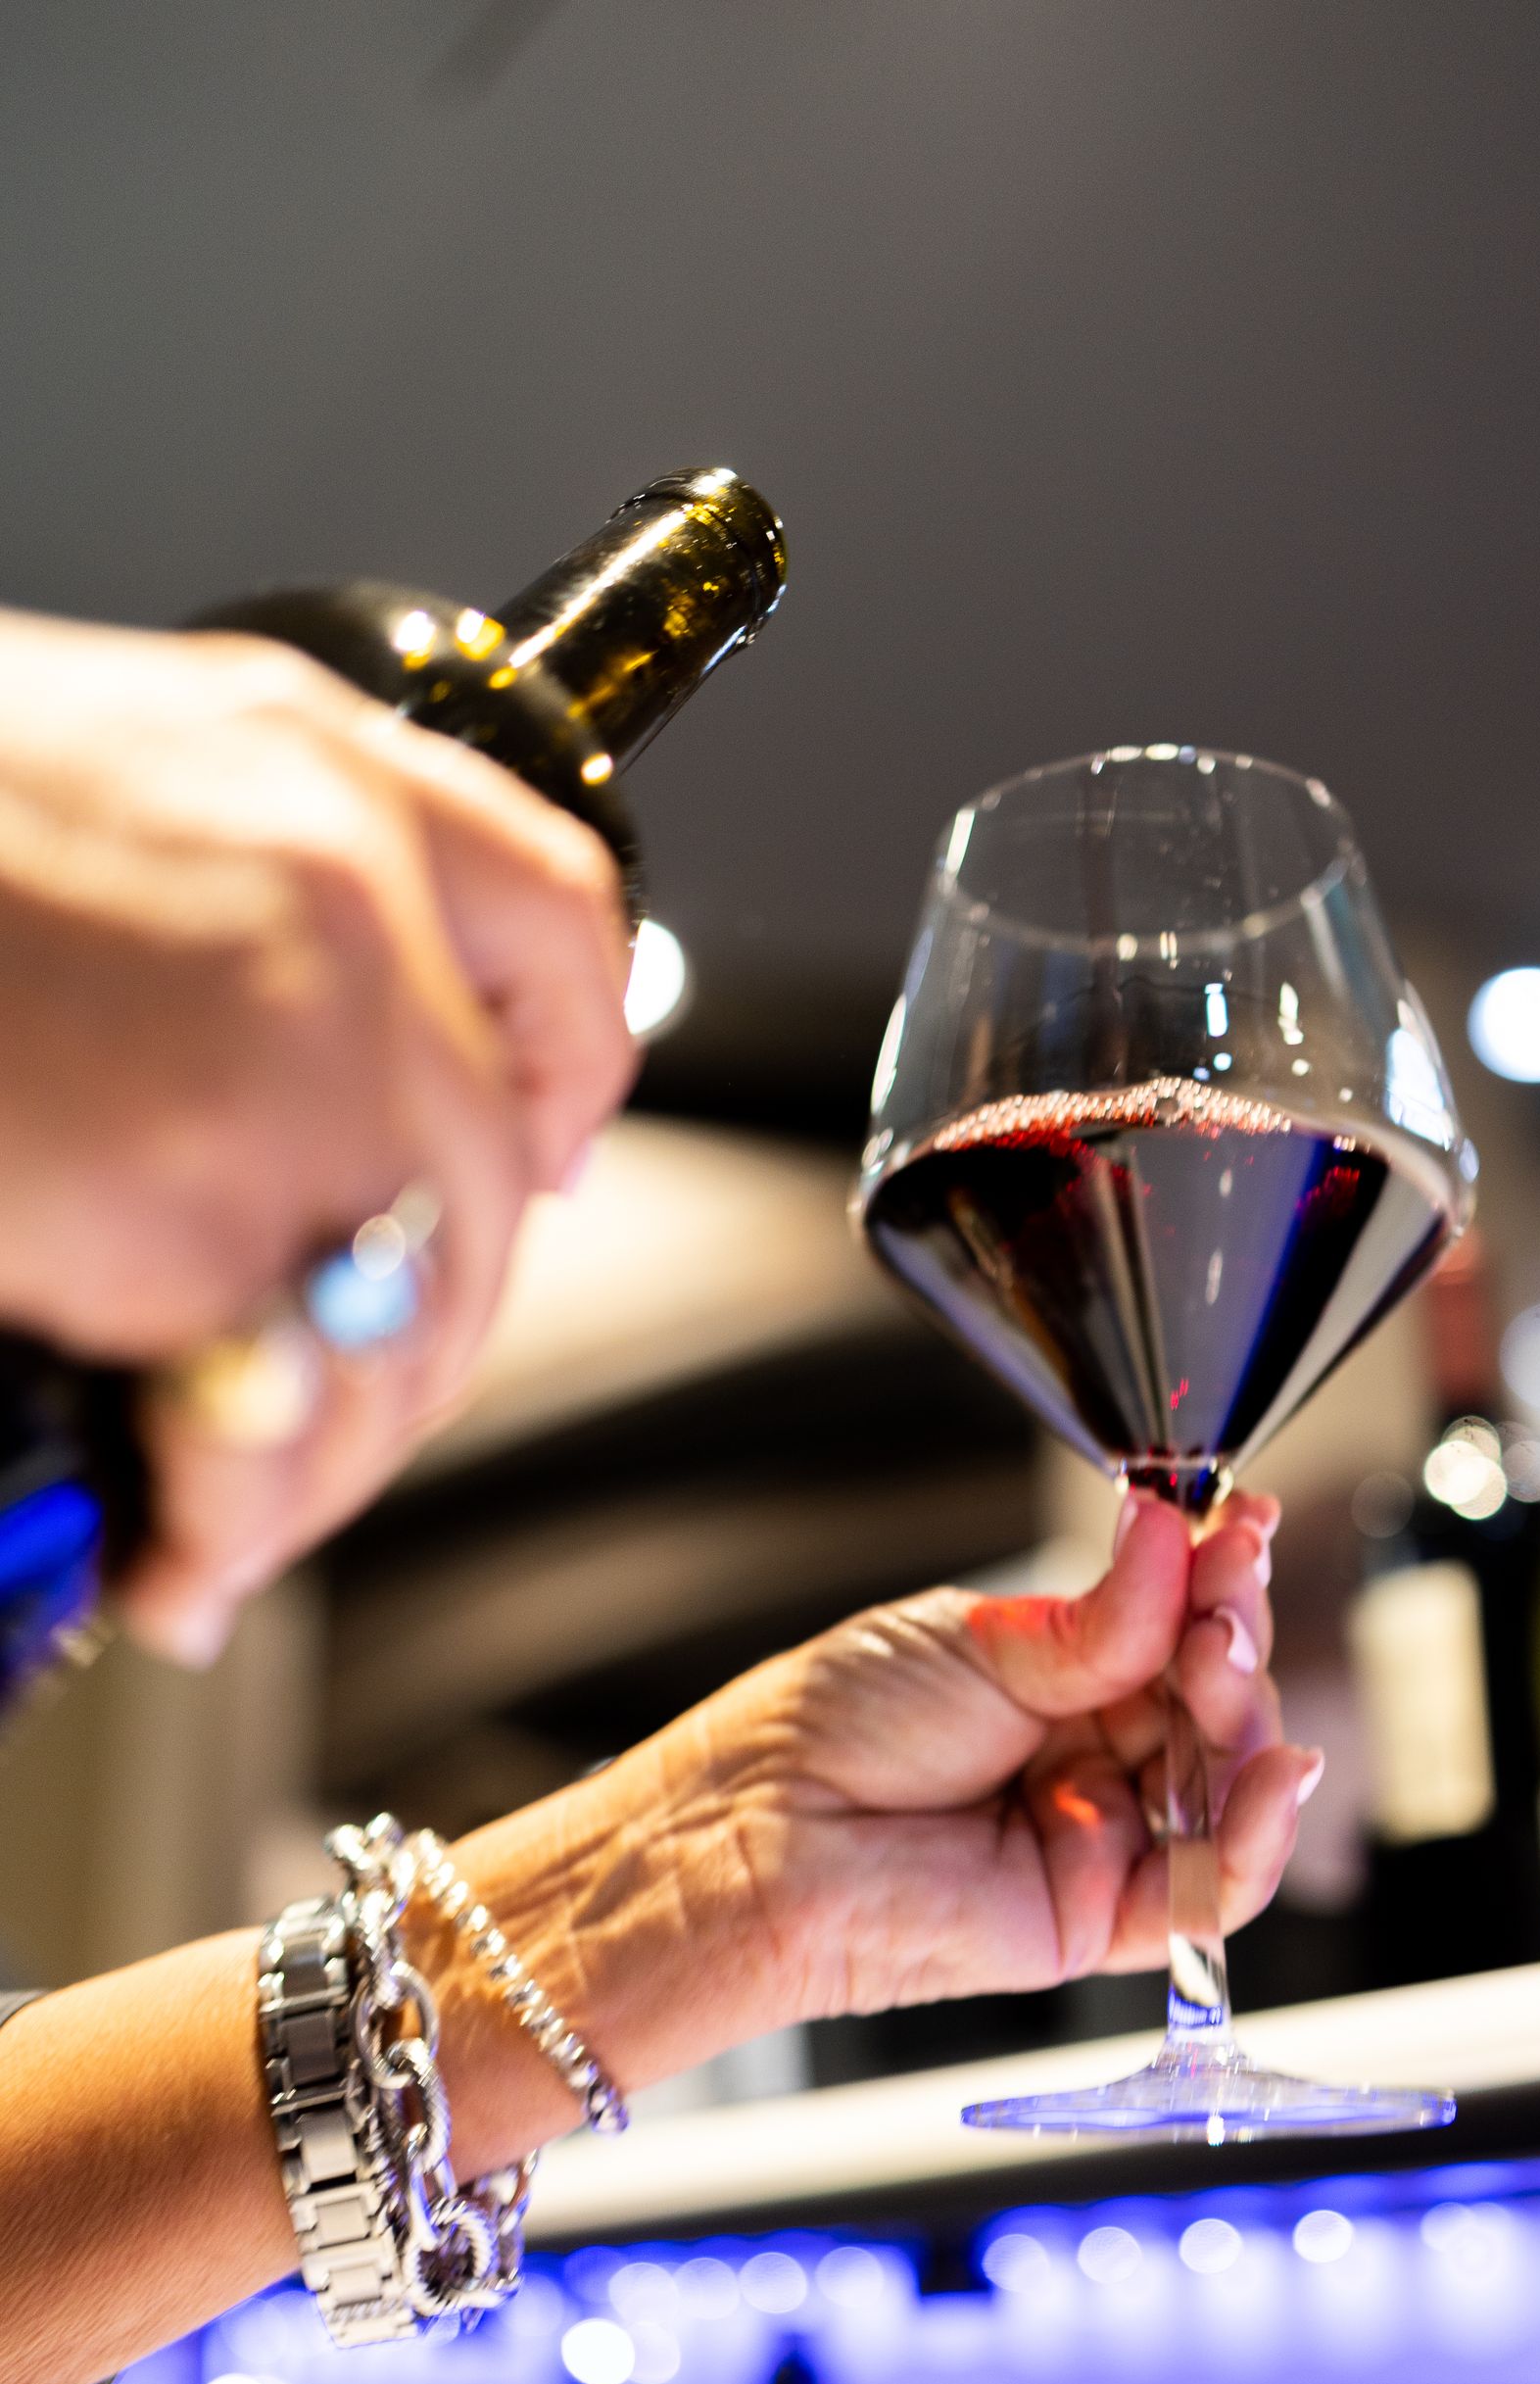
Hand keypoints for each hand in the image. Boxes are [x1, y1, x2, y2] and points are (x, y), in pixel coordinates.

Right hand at [0, 605, 632, 1658]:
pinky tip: (176, 1556)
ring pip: (401, 1326)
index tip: (553, 1153)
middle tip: (326, 1426)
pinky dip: (227, 1518)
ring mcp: (298, 1051)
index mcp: (304, 761)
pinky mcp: (201, 1201)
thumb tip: (232, 1052)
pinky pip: (272, 1420)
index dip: (570, 1066)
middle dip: (417, 1342)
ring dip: (321, 1465)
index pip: (551, 922)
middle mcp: (344, 894)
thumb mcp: (60, 779)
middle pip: (485, 1185)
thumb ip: (197, 890)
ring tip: (228, 1531)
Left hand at [442, 1493, 1319, 2164]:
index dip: (1218, 1580)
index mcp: (1058, 1677)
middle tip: (1222, 1593)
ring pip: (1226, 1789)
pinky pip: (1210, 1892)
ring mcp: (1098, 1835)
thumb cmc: (829, 1733)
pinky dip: (1258, 1836)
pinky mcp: (1097, 1918)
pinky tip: (1275, 1774)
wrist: (759, 1837)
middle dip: (1231, 1639)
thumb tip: (1176, 1534)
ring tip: (1218, 1659)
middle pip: (1213, 1702)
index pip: (1174, 1626)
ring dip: (1246, 1721)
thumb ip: (1101, 1616)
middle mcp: (1087, 1755)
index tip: (1241, 1525)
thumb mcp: (979, 1642)